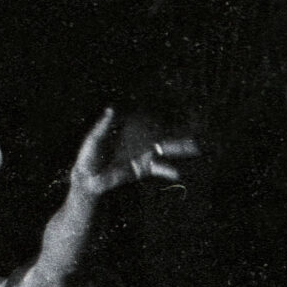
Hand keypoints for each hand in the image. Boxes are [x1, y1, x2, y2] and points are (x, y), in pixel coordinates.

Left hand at [69, 108, 197, 203]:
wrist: (88, 179)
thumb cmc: (88, 157)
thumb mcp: (94, 140)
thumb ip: (103, 126)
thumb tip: (111, 109)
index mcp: (131, 131)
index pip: (150, 120)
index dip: (163, 113)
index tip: (179, 107)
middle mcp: (141, 141)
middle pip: (163, 133)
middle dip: (180, 130)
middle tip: (198, 127)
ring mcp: (144, 155)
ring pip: (166, 149)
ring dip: (181, 148)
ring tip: (196, 148)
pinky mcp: (142, 169)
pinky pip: (158, 168)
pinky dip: (168, 171)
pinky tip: (177, 173)